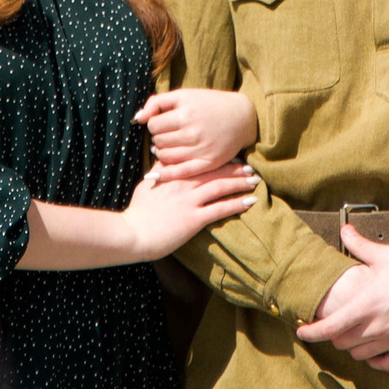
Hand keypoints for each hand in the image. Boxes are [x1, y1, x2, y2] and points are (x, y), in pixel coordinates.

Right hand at [118, 162, 257, 260]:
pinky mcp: (194, 219)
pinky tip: (250, 201)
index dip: (218, 158)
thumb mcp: (148, 184)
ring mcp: (190, 201)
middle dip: (234, 168)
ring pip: (220, 186)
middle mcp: (184, 184)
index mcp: (174, 174)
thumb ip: (161, 169)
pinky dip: (236, 204)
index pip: (200, 161)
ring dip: (240, 182)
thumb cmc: (138, 211)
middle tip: (250, 166)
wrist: (133, 233)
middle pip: (214, 171)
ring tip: (254, 180)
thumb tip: (166, 154)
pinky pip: (220, 209)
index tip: (231, 156)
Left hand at [135, 87, 259, 180]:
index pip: (153, 125)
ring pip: (165, 156)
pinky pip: (180, 172)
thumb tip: (137, 118)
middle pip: (158, 141)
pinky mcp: (208, 163)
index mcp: (186, 113)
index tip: (164, 123)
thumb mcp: (184, 95)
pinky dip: (165, 173)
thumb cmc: (209, 104)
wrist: (242, 117)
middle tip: (169, 135)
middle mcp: (193, 132)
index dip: (155, 124)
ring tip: (171, 146)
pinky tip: (156, 173)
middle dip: (159, 138)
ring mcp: (201, 149)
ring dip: (163, 152)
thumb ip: (157, 102)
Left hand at [297, 229, 388, 365]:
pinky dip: (377, 359)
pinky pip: (386, 364)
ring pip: (362, 355)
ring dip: (356, 348)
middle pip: (343, 343)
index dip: (311, 332)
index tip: (302, 331)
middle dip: (337, 336)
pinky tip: (378, 350)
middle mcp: (377, 326)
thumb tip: (344, 230)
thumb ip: (360, 245)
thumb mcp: (386, 255)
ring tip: (357, 338)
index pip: (329, 327)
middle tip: (337, 328)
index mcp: (366, 303)